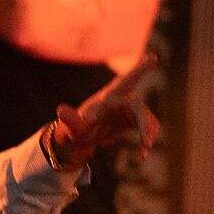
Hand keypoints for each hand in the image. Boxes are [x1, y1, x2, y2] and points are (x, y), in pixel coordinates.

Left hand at [49, 55, 160, 170]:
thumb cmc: (76, 128)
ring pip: (147, 121)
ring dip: (147, 135)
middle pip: (140, 109)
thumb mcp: (73, 126)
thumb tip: (60, 110)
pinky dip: (146, 142)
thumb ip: (70, 119)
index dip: (140, 69)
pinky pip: (147, 130)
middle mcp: (123, 101)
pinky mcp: (136, 121)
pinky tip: (142, 155)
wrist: (82, 138)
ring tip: (143, 152)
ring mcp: (131, 111)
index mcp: (108, 97)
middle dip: (145, 124)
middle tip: (146, 140)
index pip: (126, 80)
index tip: (153, 58)